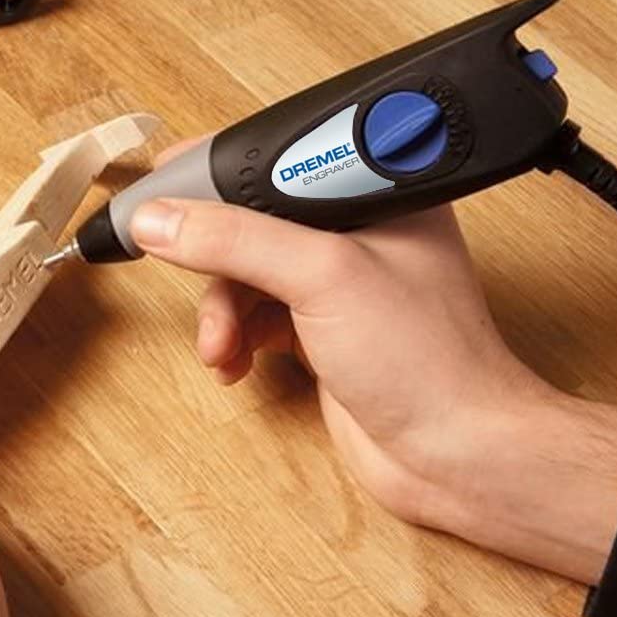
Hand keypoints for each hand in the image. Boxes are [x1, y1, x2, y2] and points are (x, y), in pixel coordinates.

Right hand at [129, 161, 616, 584]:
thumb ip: (236, 241)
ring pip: (247, 275)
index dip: (219, 169)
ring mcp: (339, 287)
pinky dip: (234, 338)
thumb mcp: (322, 277)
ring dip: (219, 310)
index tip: (163, 180)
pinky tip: (233, 364)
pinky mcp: (322, 334)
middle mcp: (358, 233)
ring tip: (219, 346)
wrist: (457, 457)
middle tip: (170, 262)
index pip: (280, 159)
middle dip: (213, 255)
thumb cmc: (428, 361)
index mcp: (376, 195)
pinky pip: (255, 319)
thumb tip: (159, 219)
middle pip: (252, 221)